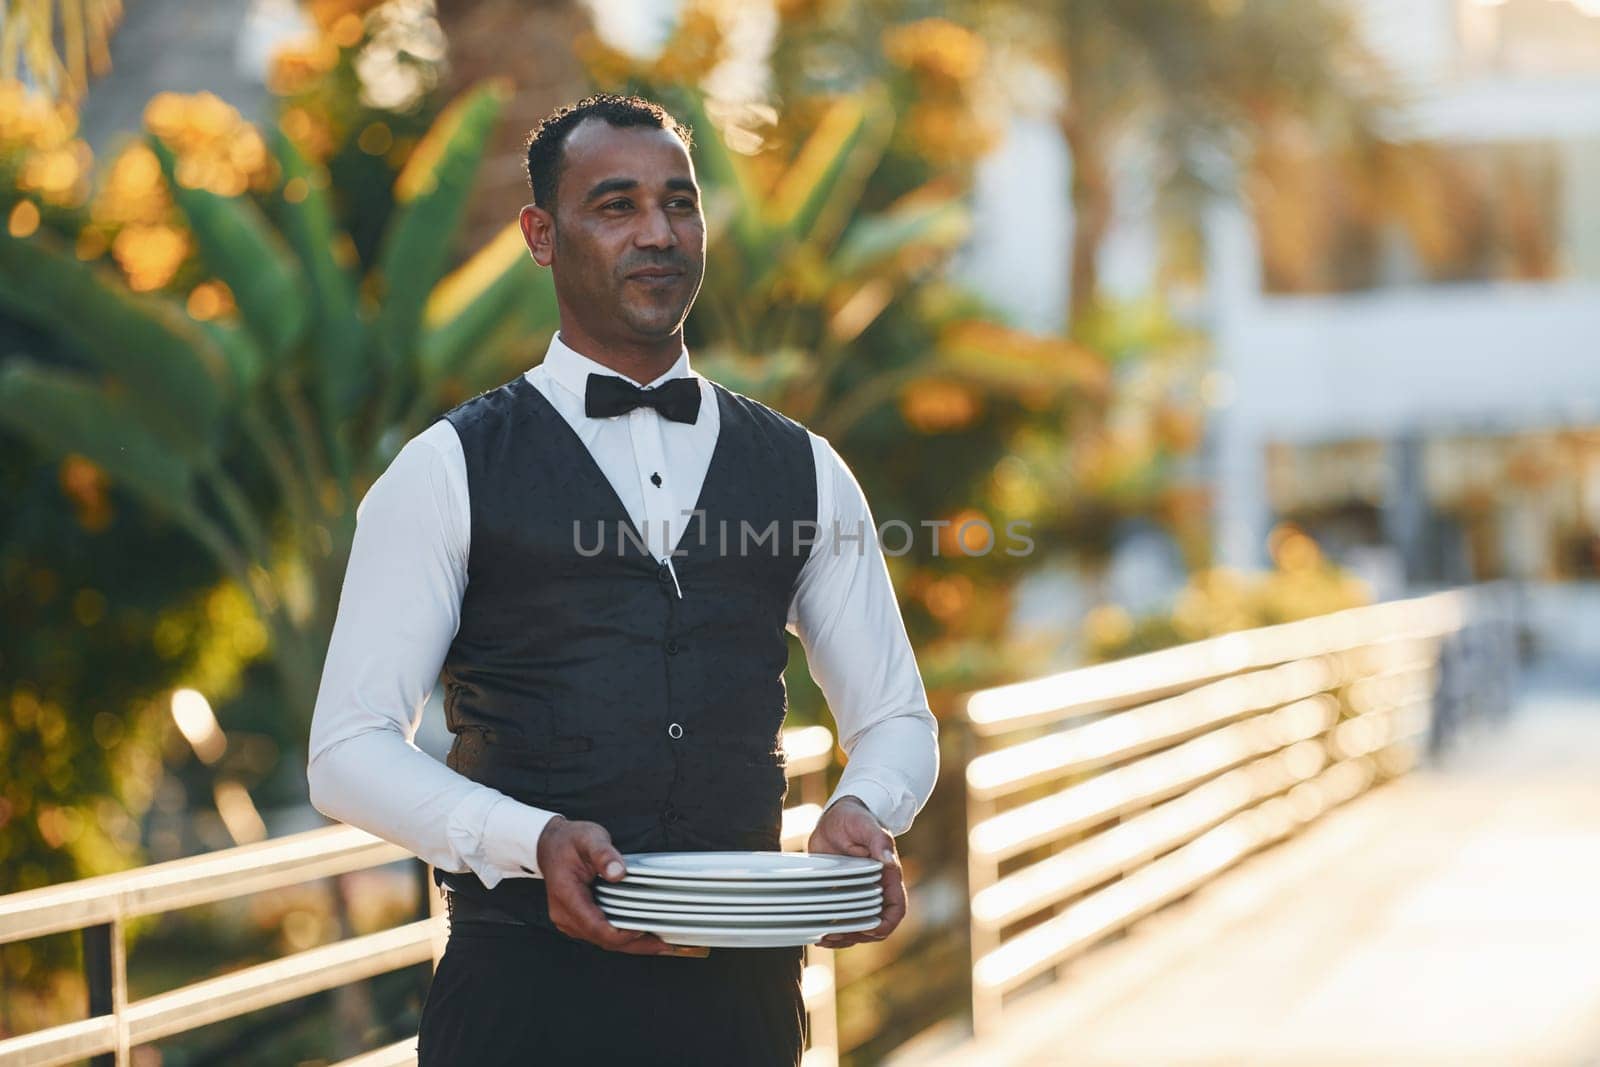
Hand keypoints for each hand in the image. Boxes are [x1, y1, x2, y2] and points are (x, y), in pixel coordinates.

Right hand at [535, 816, 705, 956]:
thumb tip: (618, 872)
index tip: (646, 928)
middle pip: (602, 939)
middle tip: (664, 945)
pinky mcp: (577, 920)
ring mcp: (569, 920)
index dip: (622, 933)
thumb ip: (604, 854)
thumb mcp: (589, 838)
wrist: (550, 844)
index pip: (596, 926)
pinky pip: (600, 934)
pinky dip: (621, 937)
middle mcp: (565, 914)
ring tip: (659, 943)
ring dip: (630, 944)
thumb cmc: (570, 841)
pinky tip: (641, 934)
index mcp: (566, 896)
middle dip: (634, 944)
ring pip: (602, 941)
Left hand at [807, 796, 905, 948]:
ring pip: (858, 926)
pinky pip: (842, 919)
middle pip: (875, 924)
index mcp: (888, 876)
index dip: (885, 924)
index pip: (896, 909)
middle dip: (858, 935)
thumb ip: (878, 841)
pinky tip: (819, 933)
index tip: (868, 930)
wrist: (835, 817)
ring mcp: (859, 894)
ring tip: (825, 939)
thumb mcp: (865, 825)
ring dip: (844, 938)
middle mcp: (876, 889)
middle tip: (836, 936)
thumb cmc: (855, 818)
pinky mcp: (842, 895)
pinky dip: (834, 930)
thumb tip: (888, 861)